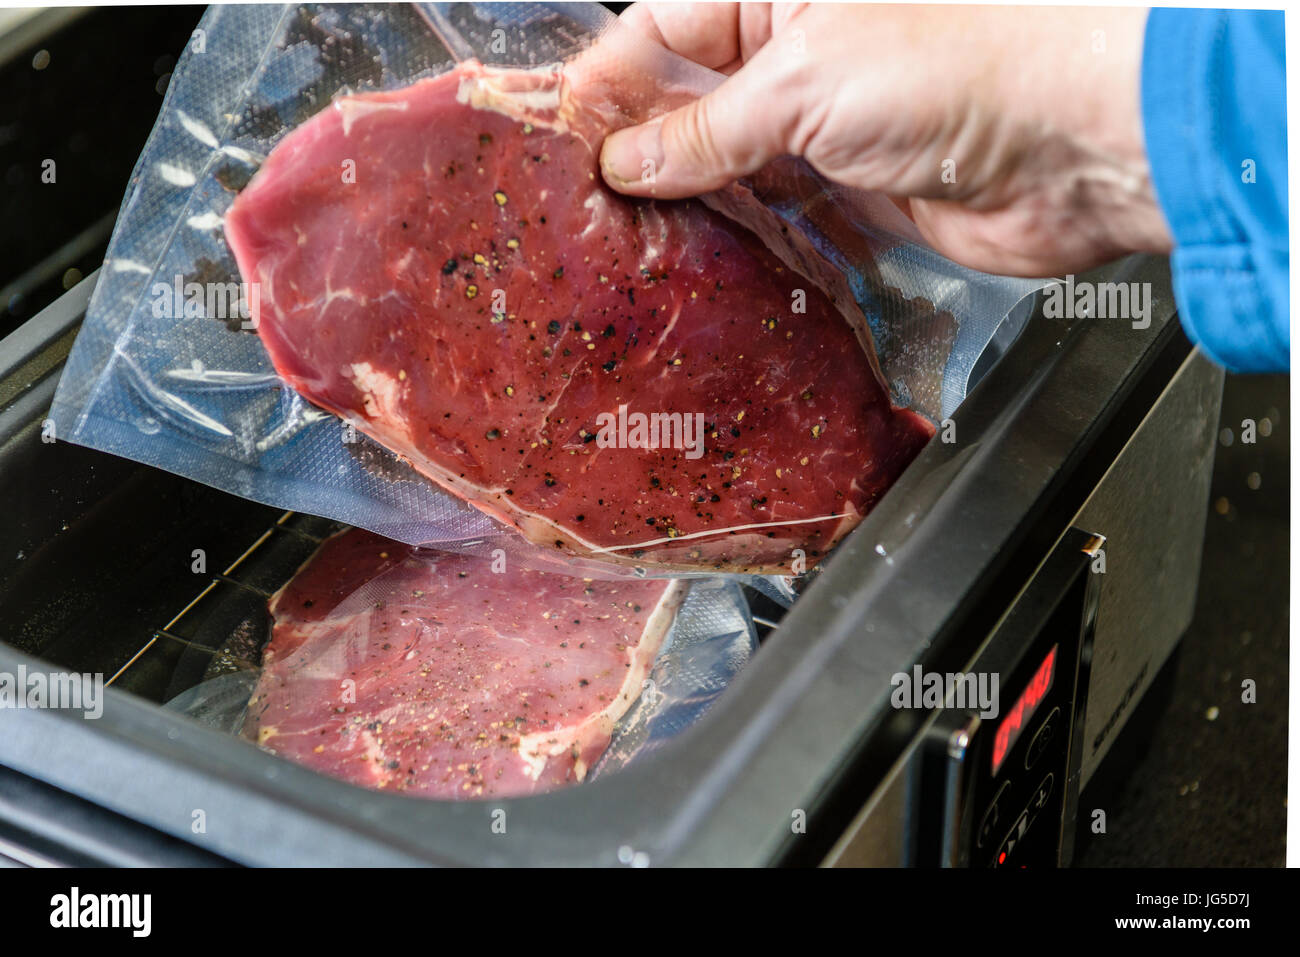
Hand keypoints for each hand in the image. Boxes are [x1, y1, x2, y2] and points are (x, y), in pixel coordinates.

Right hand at [598, 3, 1172, 276]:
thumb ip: (706, 128)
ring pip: (721, 159)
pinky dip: (729, 233)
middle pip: (684, 96)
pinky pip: (769, 210)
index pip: (659, 29)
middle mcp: (793, 52)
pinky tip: (684, 256)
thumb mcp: (804, 82)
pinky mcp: (846, 190)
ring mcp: (819, 124)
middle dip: (632, 145)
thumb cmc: (955, 69)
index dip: (603, 82)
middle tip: (573, 202)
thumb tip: (627, 159)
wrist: (1072, 147)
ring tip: (614, 238)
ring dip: (676, 198)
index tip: (554, 139)